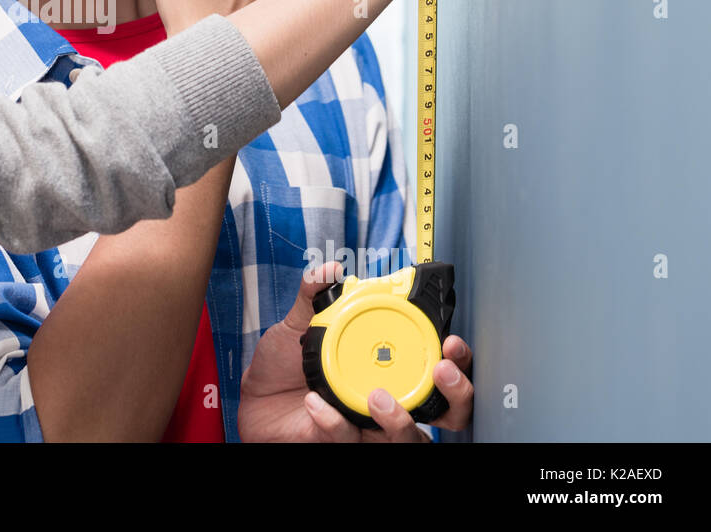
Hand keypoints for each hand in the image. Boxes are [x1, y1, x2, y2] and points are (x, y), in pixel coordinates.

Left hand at [237, 260, 473, 441]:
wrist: (252, 398)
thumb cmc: (283, 364)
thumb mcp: (297, 324)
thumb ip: (313, 294)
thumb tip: (330, 270)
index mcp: (388, 369)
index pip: (439, 369)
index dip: (457, 359)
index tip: (451, 342)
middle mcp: (389, 400)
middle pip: (449, 413)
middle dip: (457, 394)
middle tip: (442, 372)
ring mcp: (370, 426)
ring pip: (409, 439)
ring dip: (400, 420)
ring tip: (377, 396)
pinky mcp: (343, 442)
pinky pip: (349, 439)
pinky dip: (334, 422)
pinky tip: (315, 403)